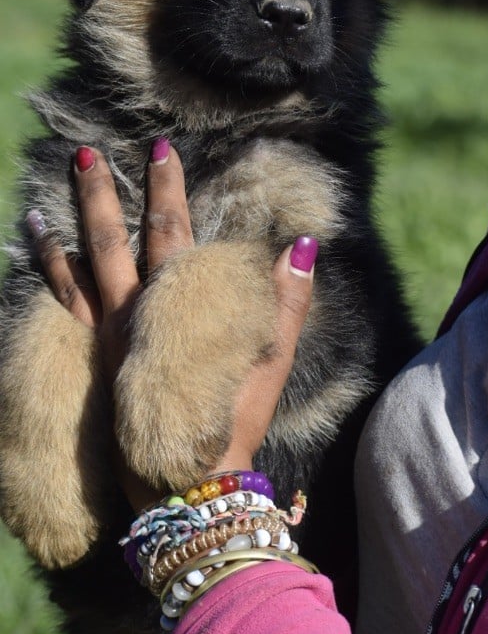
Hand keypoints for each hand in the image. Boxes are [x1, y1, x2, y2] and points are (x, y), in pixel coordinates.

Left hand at [30, 142, 314, 511]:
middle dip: (101, 194)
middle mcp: (134, 313)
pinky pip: (62, 307)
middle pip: (112, 241)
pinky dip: (48, 274)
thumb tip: (303, 245)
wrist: (186, 484)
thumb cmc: (233, 422)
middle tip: (86, 152)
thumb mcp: (268, 360)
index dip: (166, 188)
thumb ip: (287, 300)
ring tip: (46, 196)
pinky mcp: (93, 359)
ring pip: (76, 270)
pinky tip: (39, 247)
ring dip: (65, 227)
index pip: (170, 232)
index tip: (161, 148)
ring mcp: (107, 337)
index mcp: (176, 307)